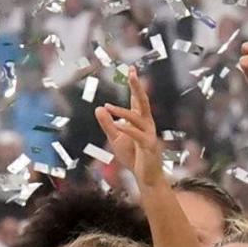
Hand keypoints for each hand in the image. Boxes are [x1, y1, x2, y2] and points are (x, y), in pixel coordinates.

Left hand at [95, 71, 166, 188]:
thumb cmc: (133, 156)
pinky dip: (126, 130)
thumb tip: (98, 108)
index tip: (131, 69)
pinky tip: (117, 125)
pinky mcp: (149, 146)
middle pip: (142, 101)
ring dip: (122, 112)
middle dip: (137, 87)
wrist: (146, 177)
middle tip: (132, 73)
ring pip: (137, 118)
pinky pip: (137, 135)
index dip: (134, 85)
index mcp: (140, 120)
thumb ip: (108, 124)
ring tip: (107, 107)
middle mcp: (147, 123)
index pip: (137, 99)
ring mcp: (149, 134)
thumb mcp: (116, 139)